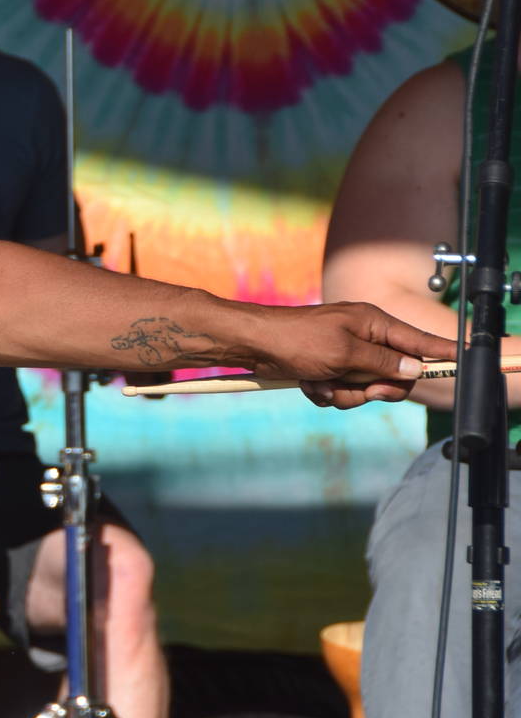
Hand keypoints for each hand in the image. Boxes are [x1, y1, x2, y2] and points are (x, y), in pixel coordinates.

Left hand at [245, 301, 451, 408]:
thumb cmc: (297, 341)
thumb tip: (416, 368)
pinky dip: (328, 394)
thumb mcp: (344, 354)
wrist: (253, 345)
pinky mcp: (329, 369)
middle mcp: (364, 337)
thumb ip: (383, 363)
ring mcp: (346, 354)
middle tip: (362, 389)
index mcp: (373, 323)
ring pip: (366, 389)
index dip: (442, 352)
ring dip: (345, 393)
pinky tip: (310, 386)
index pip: (418, 340)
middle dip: (375, 388)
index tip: (465, 359)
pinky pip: (343, 392)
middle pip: (395, 374)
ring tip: (322, 383)